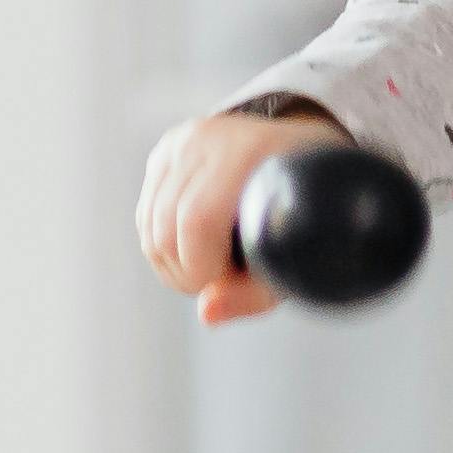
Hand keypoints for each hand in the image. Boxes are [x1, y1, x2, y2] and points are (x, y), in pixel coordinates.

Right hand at [135, 105, 351, 329]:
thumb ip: (254, 292)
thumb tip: (205, 313)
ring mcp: (180, 143)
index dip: (203, 269)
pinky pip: (144, 217)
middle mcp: (206, 139)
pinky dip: (163, 246)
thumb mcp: (296, 258)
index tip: (230, 279)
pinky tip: (196, 248)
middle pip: (165, 231)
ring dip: (172, 265)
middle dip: (186, 275)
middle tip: (221, 281)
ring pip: (148, 229)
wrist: (306, 154)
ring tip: (213, 266)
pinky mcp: (164, 152)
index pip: (197, 222)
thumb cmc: (308, 213)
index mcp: (247, 152)